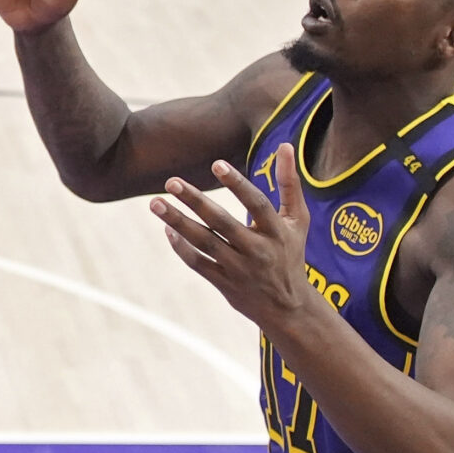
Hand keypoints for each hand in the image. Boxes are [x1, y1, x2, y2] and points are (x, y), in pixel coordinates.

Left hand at [151, 144, 319, 334]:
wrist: (288, 307)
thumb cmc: (290, 253)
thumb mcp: (298, 220)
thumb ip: (290, 184)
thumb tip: (286, 146)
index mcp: (278, 231)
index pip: (257, 204)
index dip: (237, 184)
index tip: (216, 164)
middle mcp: (257, 250)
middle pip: (222, 223)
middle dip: (195, 201)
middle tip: (170, 181)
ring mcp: (238, 268)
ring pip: (204, 243)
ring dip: (177, 222)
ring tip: (155, 203)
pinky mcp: (223, 283)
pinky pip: (197, 263)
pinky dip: (180, 247)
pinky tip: (167, 228)